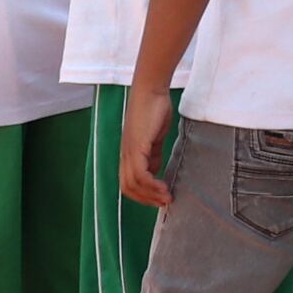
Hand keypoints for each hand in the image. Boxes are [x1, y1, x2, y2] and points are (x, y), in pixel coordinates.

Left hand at [120, 85, 177, 207]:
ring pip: (132, 184)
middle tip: (164, 203)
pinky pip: (140, 173)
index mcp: (128, 153)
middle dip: (146, 199)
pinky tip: (164, 186)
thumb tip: (154, 169)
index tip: (159, 198)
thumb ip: (154, 153)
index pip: (128, 183)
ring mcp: (129, 151)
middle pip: (127, 188)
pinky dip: (151, 184)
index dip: (142, 195)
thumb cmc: (155, 109)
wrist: (151, 90)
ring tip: (166, 197)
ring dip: (150, 194)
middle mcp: (125, 154)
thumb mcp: (155, 137)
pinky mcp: (136, 146)